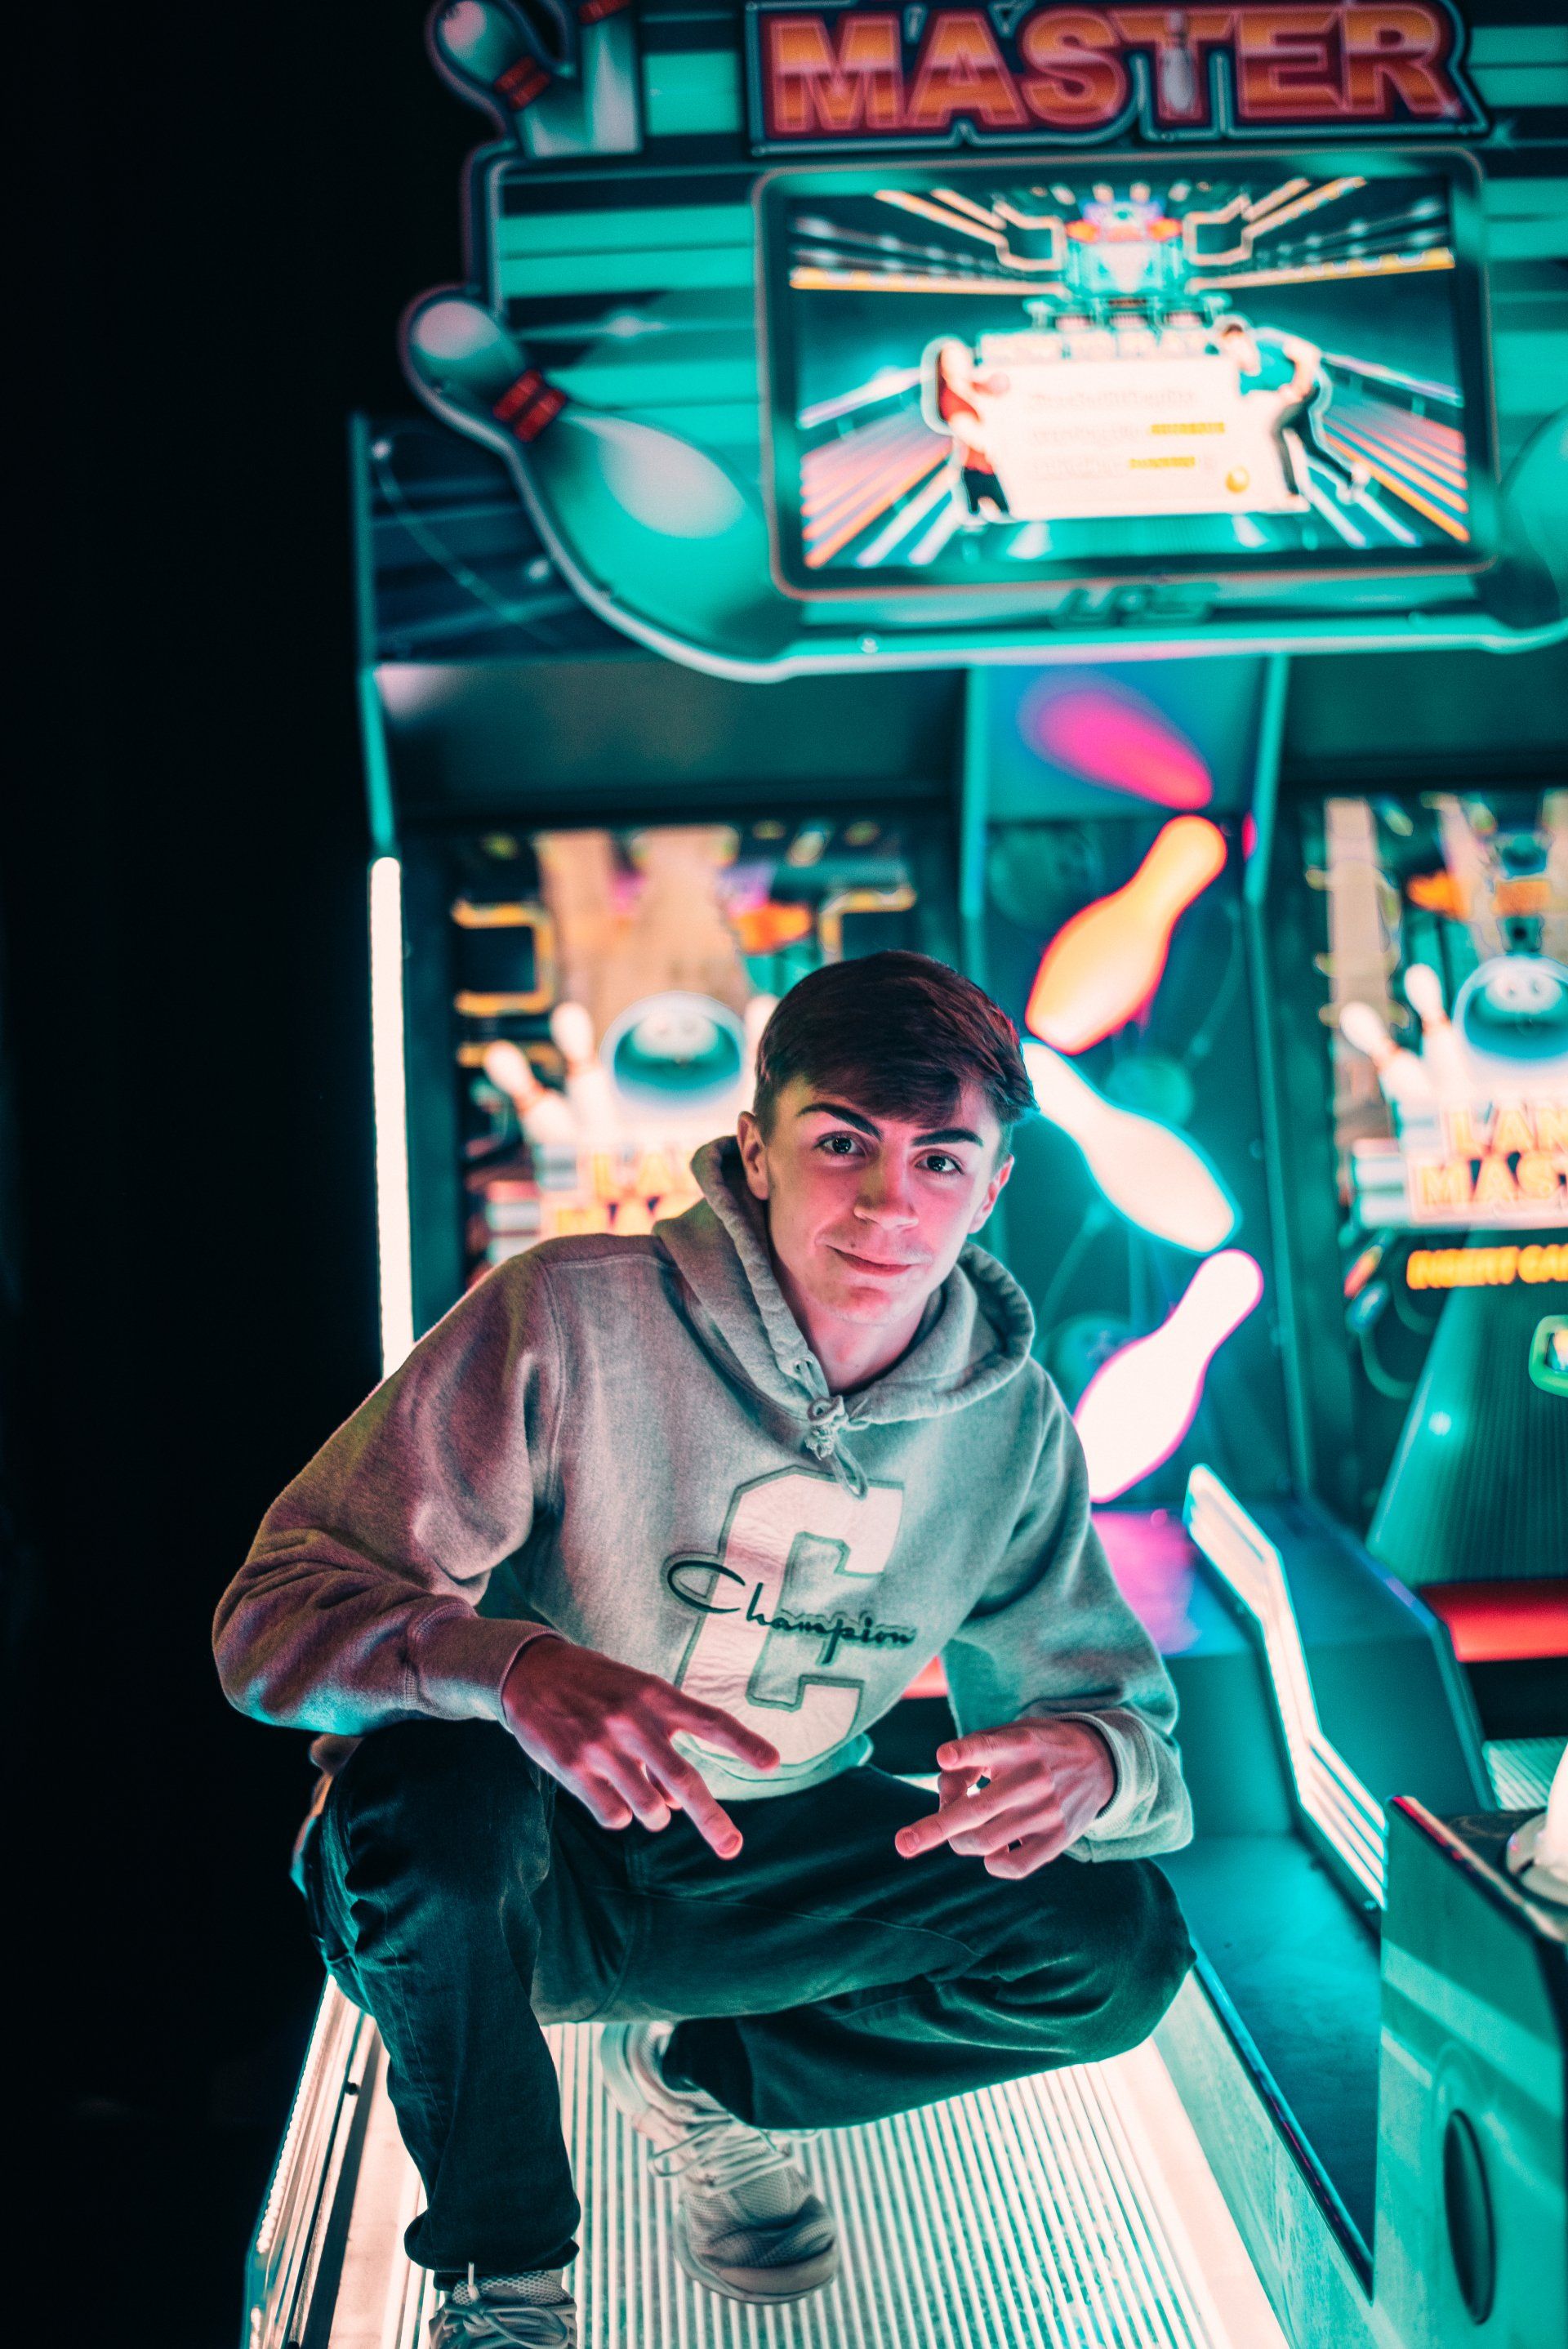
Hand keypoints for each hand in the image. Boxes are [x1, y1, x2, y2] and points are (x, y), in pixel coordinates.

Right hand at [502, 1637, 778, 1858]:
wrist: (531, 1671)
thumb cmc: (596, 1688)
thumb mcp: (635, 1696)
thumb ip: (662, 1742)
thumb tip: (672, 1805)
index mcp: (656, 1695)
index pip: (710, 1720)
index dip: (744, 1742)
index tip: (774, 1763)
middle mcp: (634, 1720)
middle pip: (685, 1780)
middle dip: (712, 1820)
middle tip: (731, 1847)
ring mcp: (603, 1746)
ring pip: (650, 1809)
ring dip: (653, 1813)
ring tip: (636, 1788)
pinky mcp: (574, 1769)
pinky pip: (614, 1816)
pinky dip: (617, 1812)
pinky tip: (603, 1789)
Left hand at [894, 1719, 1115, 1879]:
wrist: (1100, 1761)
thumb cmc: (1034, 1748)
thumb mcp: (1007, 1736)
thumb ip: (970, 1758)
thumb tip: (944, 1794)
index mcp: (1019, 1744)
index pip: (988, 1746)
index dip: (965, 1753)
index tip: (943, 1757)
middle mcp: (1034, 1777)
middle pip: (977, 1810)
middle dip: (935, 1828)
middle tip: (903, 1844)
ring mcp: (1048, 1811)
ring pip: (986, 1842)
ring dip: (960, 1841)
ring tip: (961, 1830)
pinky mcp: (1059, 1838)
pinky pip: (1015, 1866)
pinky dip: (993, 1863)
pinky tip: (994, 1849)